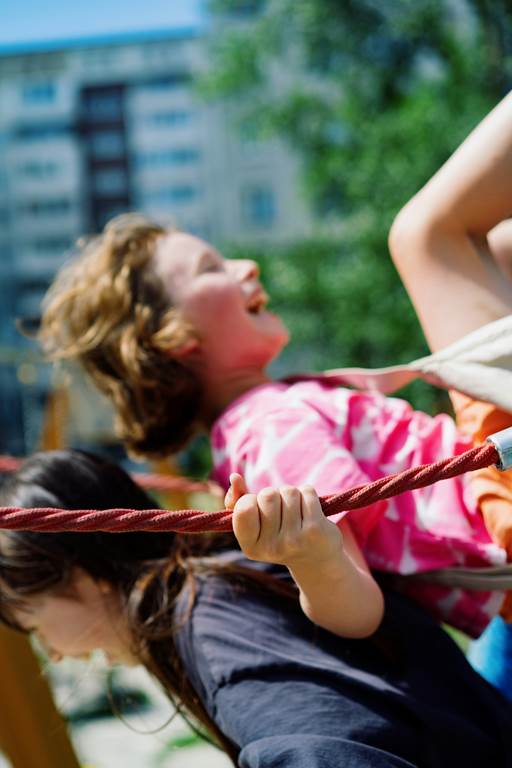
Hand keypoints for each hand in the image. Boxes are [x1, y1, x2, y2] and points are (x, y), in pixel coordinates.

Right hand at [226, 473, 342, 567]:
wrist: (317, 559)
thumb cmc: (280, 535)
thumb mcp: (255, 525)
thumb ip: (238, 502)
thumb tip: (235, 477)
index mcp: (251, 548)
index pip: (244, 508)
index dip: (251, 499)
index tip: (259, 509)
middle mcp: (271, 548)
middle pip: (267, 495)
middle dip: (274, 495)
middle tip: (281, 511)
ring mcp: (294, 540)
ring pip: (288, 491)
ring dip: (292, 494)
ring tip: (295, 510)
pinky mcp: (315, 529)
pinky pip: (306, 491)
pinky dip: (307, 493)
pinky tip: (310, 509)